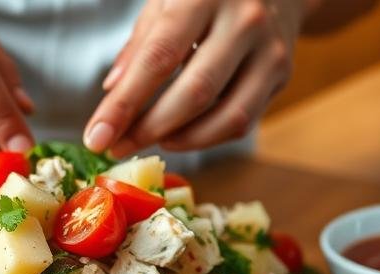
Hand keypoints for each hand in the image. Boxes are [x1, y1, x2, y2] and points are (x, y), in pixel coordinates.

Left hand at [84, 0, 308, 156]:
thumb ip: (141, 43)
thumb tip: (114, 91)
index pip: (159, 58)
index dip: (125, 104)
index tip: (96, 137)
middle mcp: (244, 20)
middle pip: (194, 93)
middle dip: (148, 129)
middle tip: (116, 148)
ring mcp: (270, 49)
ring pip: (225, 116)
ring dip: (180, 140)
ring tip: (148, 142)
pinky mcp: (283, 74)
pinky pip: (243, 121)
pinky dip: (206, 137)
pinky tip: (179, 135)